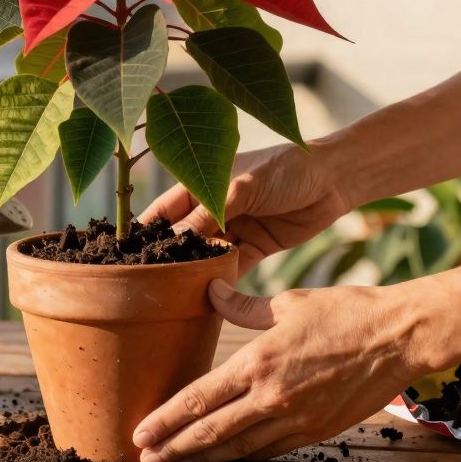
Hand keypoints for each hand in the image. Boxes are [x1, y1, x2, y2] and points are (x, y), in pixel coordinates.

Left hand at [132, 279, 421, 461]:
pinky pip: (269, 450)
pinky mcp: (316, 431)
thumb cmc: (345, 312)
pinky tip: (227, 459)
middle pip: (210, 432)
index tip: (140, 433)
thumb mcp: (289, 302)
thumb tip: (209, 289)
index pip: (198, 399)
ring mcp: (295, 419)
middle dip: (173, 449)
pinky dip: (243, 456)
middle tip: (144, 460)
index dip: (165, 420)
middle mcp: (271, 396)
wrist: (400, 338)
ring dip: (203, 459)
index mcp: (258, 361)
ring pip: (238, 448)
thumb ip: (242, 305)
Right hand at [141, 143, 351, 274]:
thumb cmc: (284, 168)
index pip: (165, 209)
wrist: (333, 178)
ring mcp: (234, 227)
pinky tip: (210, 293)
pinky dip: (223, 278)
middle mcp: (214, 206)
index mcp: (203, 182)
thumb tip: (175, 239)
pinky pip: (233, 265)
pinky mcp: (255, 245)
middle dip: (170, 256)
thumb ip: (209, 213)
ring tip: (177, 292)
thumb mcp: (242, 187)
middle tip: (150, 281)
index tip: (127, 252)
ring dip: (196, 270)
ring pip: (207, 254)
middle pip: (184, 236)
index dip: (147, 229)